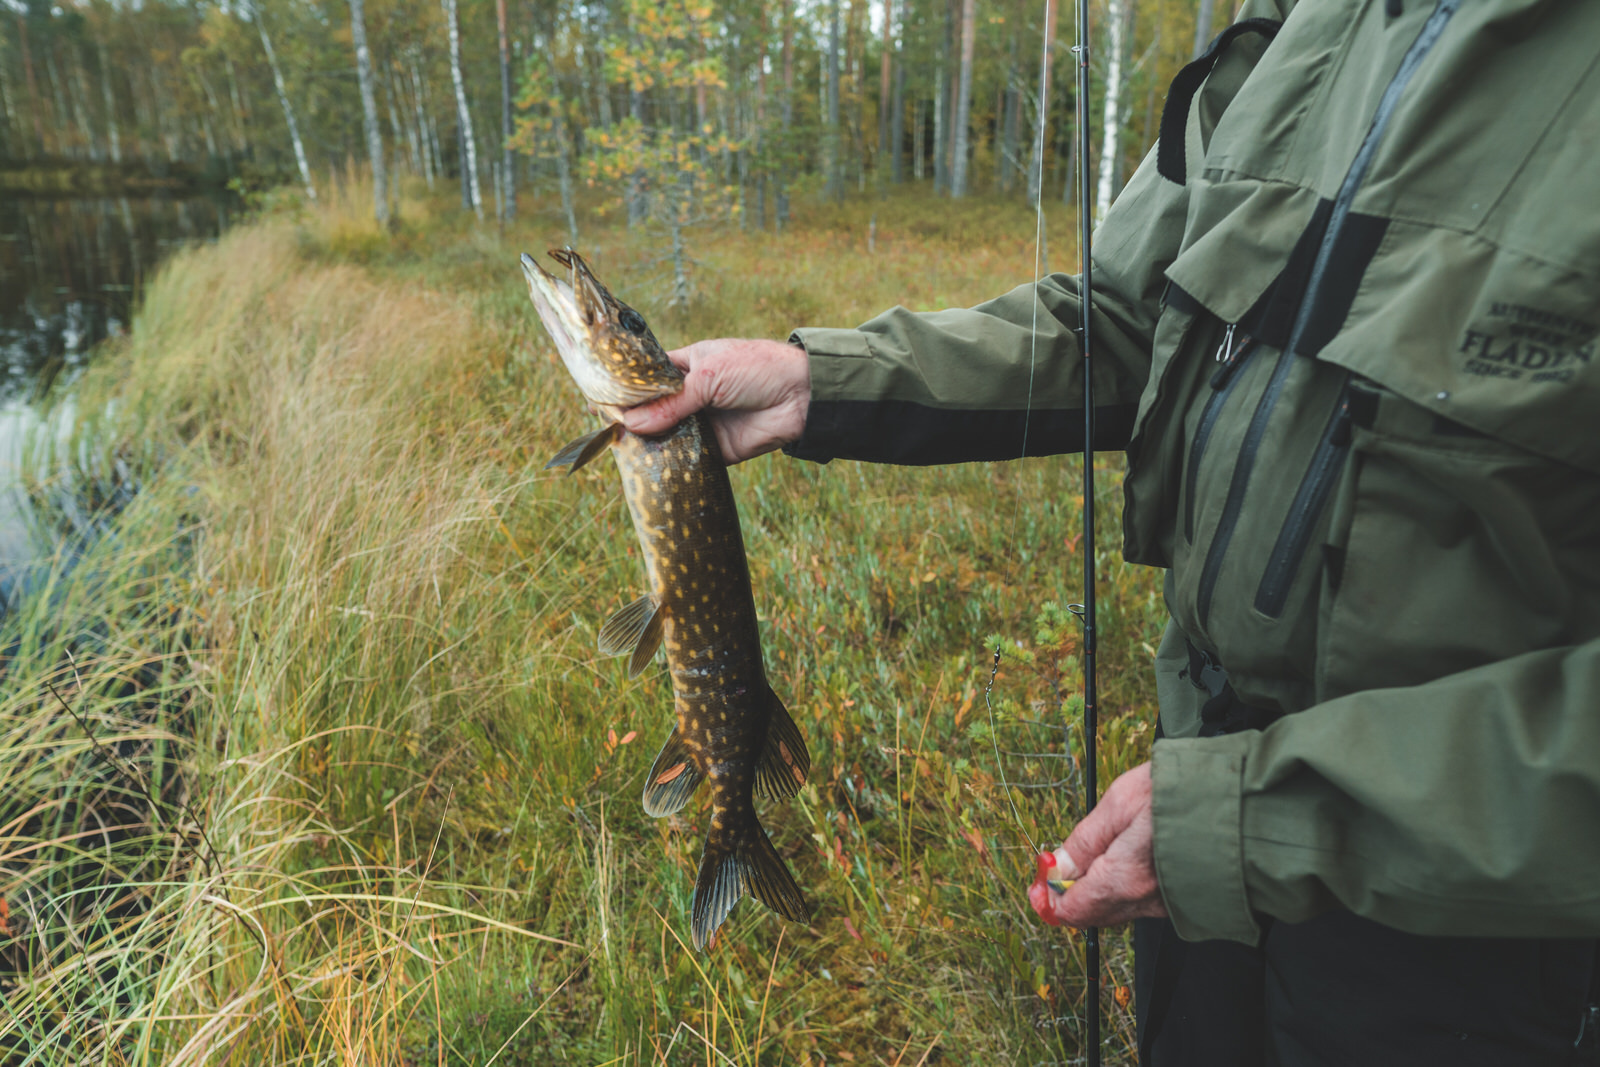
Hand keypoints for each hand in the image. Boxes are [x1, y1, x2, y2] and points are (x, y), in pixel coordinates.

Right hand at [621, 338, 810, 462]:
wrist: (802, 396)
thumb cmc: (757, 369)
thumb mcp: (709, 376)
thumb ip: (672, 403)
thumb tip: (632, 424)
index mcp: (685, 367)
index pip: (646, 380)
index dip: (625, 391)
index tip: (597, 401)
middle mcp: (689, 396)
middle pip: (651, 412)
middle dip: (632, 422)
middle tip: (604, 433)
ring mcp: (700, 424)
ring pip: (665, 438)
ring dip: (648, 446)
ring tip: (618, 453)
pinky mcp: (714, 450)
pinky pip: (686, 459)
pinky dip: (670, 465)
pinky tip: (648, 470)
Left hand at [1029, 762, 1167, 927]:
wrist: (1244, 802)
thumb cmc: (1182, 794)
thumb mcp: (1121, 803)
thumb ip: (1086, 839)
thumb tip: (1057, 866)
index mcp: (1122, 881)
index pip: (1071, 911)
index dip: (1047, 898)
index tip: (1039, 880)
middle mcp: (1143, 902)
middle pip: (1092, 912)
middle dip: (1070, 892)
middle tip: (1057, 866)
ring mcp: (1166, 904)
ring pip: (1117, 907)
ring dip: (1097, 887)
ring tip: (1095, 854)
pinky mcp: (1183, 899)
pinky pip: (1142, 901)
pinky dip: (1125, 886)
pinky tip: (1126, 858)